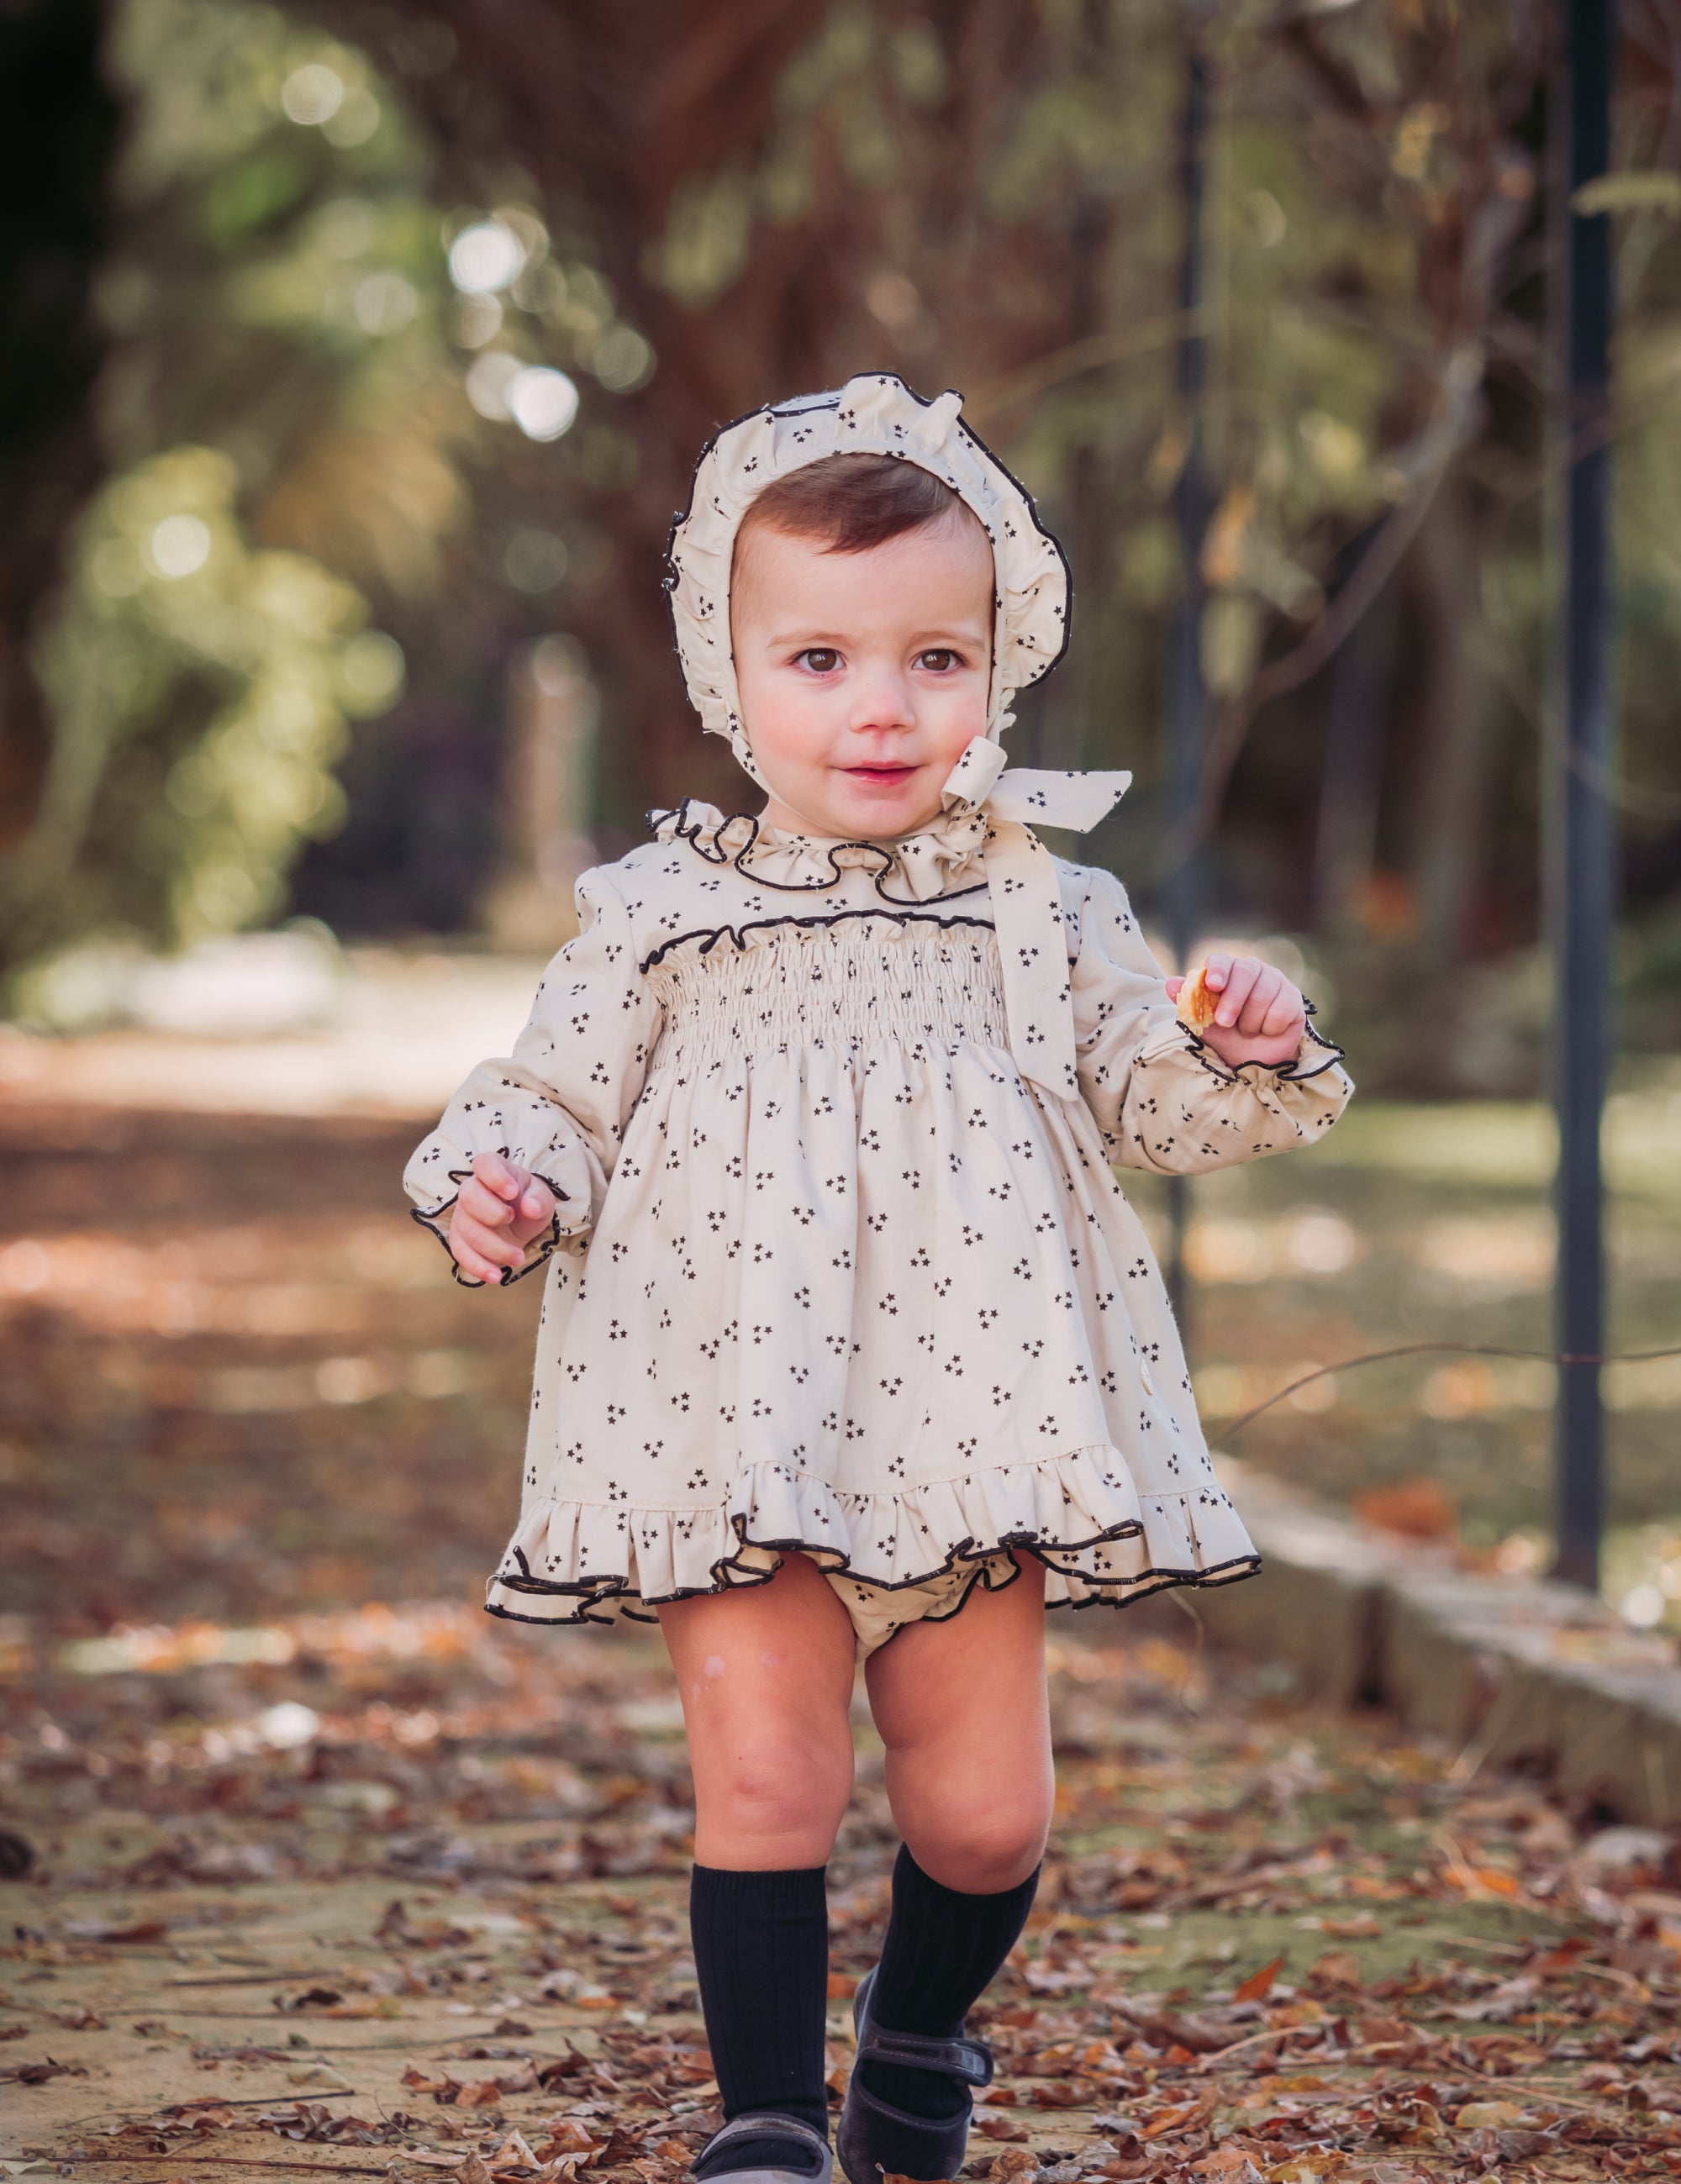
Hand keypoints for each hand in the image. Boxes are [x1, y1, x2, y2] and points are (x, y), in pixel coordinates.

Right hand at [447, 1152, 556, 1284]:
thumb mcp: (542, 1198)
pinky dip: (478, 1266)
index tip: (512, 1192)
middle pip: (468, 1196)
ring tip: (518, 1257)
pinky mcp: (460, 1239)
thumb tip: (531, 1208)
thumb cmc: (530, 1201)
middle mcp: (473, 1189)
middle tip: (512, 1220)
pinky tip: (496, 1276)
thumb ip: (539, 1199)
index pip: (484, 1163)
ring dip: (492, 1247)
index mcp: (494, 1170)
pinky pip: (461, 1253)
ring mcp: (463, 1215)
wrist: (523, 1222)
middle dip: (491, 1213)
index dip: (495, 1176)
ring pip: (466, 1230)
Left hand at [1165, 952, 1305, 1070]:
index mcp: (1226, 972)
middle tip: (1225, 1023)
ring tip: (1247, 1031)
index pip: (1221, 960)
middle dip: (1233, 1000)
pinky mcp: (1293, 997)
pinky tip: (1267, 1031)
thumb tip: (1170, 984)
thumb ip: (1189, 1005)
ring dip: (1251, 1021)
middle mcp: (1252, 970)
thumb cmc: (1227, 1038)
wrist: (1255, 1061)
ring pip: (1263, 994)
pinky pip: (1282, 1008)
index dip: (1217, 970)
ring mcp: (1275, 981)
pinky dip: (1270, 1027)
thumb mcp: (1204, 1025)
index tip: (1213, 985)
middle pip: (1245, 972)